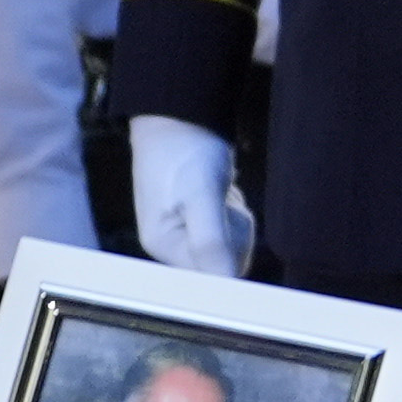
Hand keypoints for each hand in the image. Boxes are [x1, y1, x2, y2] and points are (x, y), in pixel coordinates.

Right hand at [128, 115, 251, 277]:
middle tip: (224, 202)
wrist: (181, 119)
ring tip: (221, 194)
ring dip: (238, 222)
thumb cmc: (186, 153)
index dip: (233, 255)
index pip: (213, 277)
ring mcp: (182, 234)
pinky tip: (222, 194)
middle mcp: (169, 246)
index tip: (232, 222)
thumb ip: (211, 241)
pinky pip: (229, 232)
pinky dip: (234, 214)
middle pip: (226, 264)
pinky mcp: (196, 223)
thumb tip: (223, 281)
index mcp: (163, 245)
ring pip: (232, 248)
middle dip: (237, 235)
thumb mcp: (202, 196)